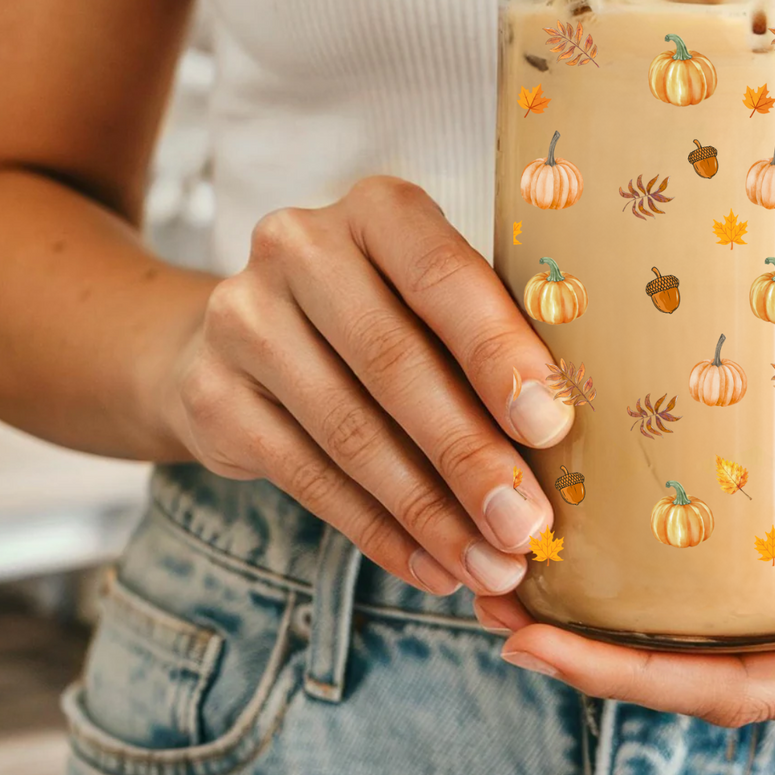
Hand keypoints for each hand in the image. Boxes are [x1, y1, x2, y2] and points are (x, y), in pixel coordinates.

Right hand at [158, 177, 570, 598]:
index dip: (499, 353)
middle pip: (395, 363)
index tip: (551, 426)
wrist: (244, 337)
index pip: (443, 276)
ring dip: (430, 512)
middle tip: (527, 526)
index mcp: (379, 209)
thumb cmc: (384, 315)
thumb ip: (490, 345)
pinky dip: (378, 531)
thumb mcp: (434, 303)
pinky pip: (306, 478)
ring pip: (350, 432)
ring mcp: (243, 319)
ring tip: (490, 563)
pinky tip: (430, 566)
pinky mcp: (210, 395)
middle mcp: (300, 247)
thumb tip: (564, 440)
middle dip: (470, 455)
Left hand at [476, 350, 774, 730]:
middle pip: (713, 687)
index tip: (541, 644)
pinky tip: (594, 568)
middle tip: (493, 610)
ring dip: (615, 640)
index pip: (752, 691)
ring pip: (713, 661)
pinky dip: (657, 610)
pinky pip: (732, 623)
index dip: (640, 680)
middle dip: (601, 664)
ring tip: (514, 592)